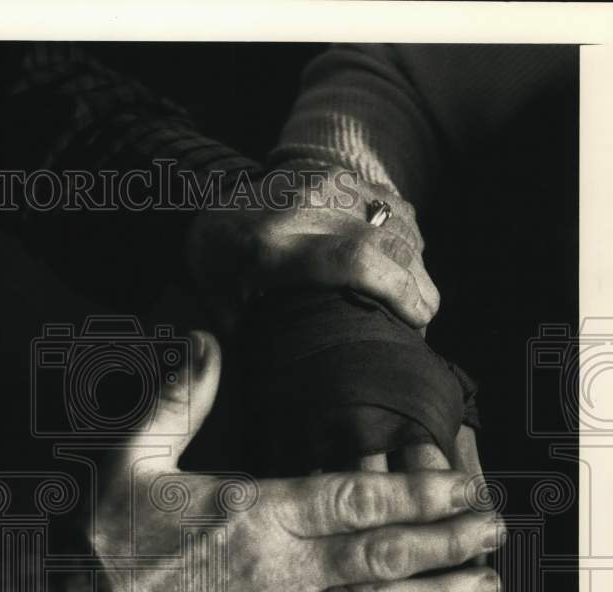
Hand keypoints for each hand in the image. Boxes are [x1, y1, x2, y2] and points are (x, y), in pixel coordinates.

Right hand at [94, 332, 503, 591]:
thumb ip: (179, 399)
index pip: (352, 494)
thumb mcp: (132, 459)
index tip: (460, 482)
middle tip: (495, 529)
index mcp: (252, 511)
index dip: (415, 487)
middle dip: (446, 537)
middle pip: (382, 550)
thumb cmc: (106, 546)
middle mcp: (280, 566)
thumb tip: (204, 341)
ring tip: (487, 584)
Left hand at [185, 166, 438, 332]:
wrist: (208, 209)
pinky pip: (395, 208)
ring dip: (416, 265)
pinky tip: (401, 267)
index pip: (355, 260)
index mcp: (269, 246)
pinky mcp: (341, 175)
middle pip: (388, 243)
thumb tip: (306, 379)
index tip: (419, 322)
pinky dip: (407, 240)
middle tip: (421, 323)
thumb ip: (262, 340)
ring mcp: (325, 183)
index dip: (399, 290)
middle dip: (419, 287)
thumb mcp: (226, 312)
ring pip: (399, 224)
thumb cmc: (218, 272)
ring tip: (410, 300)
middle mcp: (302, 206)